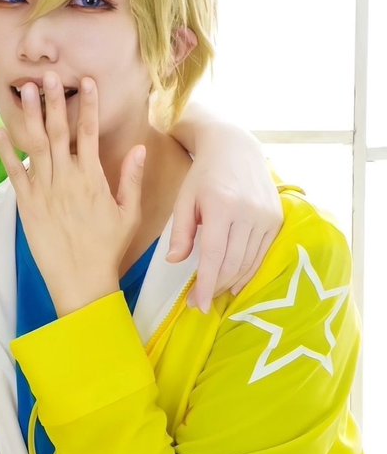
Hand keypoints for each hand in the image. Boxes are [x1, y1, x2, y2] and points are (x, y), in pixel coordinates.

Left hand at [0, 74, 144, 315]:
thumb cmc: (107, 247)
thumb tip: (140, 149)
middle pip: (59, 131)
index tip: (86, 81)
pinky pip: (14, 173)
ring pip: (36, 145)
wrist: (81, 279)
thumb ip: (132, 179)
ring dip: (29, 116)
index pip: (90, 133)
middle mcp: (67, 179)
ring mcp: (44, 190)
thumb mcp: (128, 213)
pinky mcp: (27, 204)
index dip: (88, 105)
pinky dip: (5, 151)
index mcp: (93, 178)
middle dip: (54, 101)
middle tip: (48, 75)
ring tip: (24, 90)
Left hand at [167, 120, 282, 309]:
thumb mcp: (184, 199)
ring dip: (233, 283)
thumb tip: (174, 261)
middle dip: (217, 288)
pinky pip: (263, 253)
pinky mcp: (277, 219)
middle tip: (199, 303)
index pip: (215, 255)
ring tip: (215, 294)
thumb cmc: (202, 175)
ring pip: (250, 262)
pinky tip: (236, 282)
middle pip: (234, 263)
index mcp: (221, 206)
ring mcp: (266, 216)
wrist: (235, 148)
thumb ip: (180, 232)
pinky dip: (250, 271)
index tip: (197, 304)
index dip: (206, 284)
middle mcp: (248, 213)